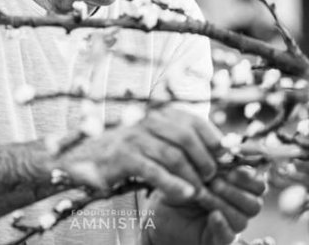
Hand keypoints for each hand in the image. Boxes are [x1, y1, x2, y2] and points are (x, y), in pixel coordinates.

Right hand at [56, 105, 221, 201]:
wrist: (82, 157)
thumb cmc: (124, 150)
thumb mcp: (152, 139)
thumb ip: (178, 140)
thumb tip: (218, 150)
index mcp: (157, 113)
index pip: (193, 119)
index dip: (214, 138)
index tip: (226, 157)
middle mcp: (146, 120)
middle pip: (187, 136)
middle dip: (205, 159)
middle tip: (213, 178)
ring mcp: (134, 137)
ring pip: (174, 155)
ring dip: (192, 176)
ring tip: (201, 192)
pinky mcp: (123, 157)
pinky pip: (155, 171)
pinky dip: (173, 184)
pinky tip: (185, 195)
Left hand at [145, 166, 265, 244]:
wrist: (159, 211)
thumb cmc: (179, 185)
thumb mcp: (193, 169)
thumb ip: (210, 161)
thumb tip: (224, 148)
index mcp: (239, 186)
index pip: (258, 183)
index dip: (250, 176)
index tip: (235, 168)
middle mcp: (239, 206)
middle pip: (255, 202)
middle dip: (236, 190)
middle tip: (215, 181)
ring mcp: (230, 225)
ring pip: (242, 218)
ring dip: (223, 204)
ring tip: (203, 194)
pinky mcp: (218, 240)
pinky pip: (228, 236)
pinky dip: (222, 225)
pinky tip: (213, 215)